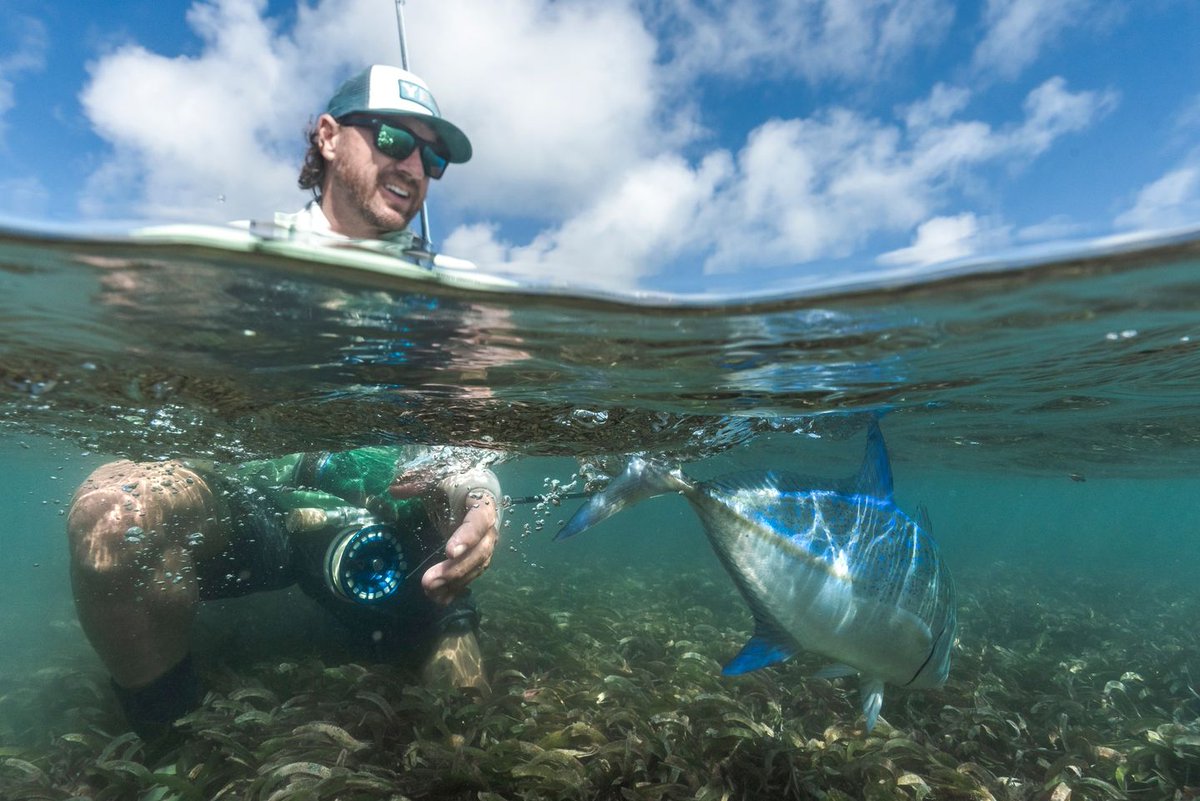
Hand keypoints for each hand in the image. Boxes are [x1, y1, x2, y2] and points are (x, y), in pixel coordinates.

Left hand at [421, 486, 499, 604]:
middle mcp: (490, 528)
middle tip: (429, 581)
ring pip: (476, 568)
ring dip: (454, 582)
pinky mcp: (477, 557)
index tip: (449, 552)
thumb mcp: (439, 477)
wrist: (478, 489)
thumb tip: (394, 489)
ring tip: (429, 592)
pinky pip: (470, 575)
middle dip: (455, 570)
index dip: (467, 537)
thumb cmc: (457, 482)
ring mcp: (486, 545)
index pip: (479, 521)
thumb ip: (418, 481)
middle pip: (479, 552)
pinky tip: (439, 599)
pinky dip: (456, 589)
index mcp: (483, 504)